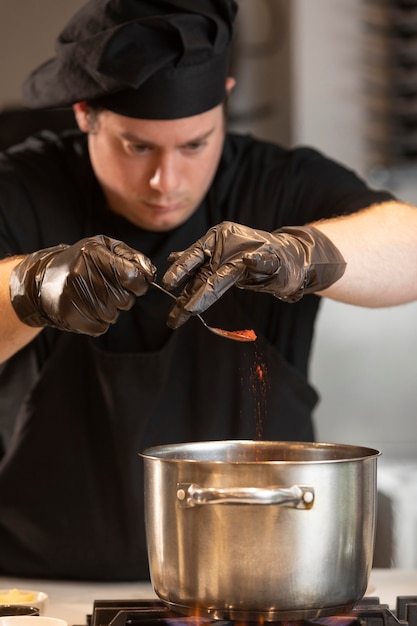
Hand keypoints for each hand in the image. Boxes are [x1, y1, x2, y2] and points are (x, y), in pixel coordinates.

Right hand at [9, 235, 155, 335]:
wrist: (43, 279)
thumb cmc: (81, 261)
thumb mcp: (105, 247)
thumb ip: (132, 257)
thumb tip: (151, 274)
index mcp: (93, 253)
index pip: (131, 276)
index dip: (139, 283)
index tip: (135, 283)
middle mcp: (82, 273)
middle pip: (125, 299)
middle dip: (124, 298)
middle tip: (110, 290)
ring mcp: (73, 295)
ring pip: (113, 315)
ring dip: (111, 310)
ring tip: (96, 298)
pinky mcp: (68, 314)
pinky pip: (100, 327)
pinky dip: (99, 322)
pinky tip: (88, 309)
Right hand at [162, 221, 345, 327]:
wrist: (290, 256)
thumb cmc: (286, 262)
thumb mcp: (279, 263)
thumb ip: (263, 262)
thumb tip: (250, 261)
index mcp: (233, 245)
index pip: (214, 274)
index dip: (201, 293)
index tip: (189, 308)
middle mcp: (221, 246)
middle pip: (199, 275)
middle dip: (185, 297)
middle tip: (174, 317)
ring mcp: (219, 254)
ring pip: (197, 277)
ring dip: (184, 296)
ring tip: (174, 317)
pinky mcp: (219, 261)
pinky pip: (200, 269)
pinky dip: (186, 272)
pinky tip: (172, 275)